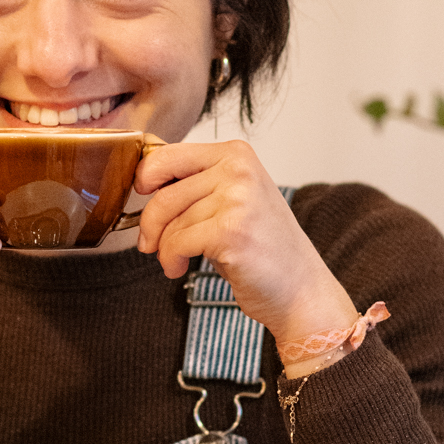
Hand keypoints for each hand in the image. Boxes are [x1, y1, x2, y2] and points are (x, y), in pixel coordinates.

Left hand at [133, 140, 357, 372]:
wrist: (301, 289)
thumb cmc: (264, 248)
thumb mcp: (233, 199)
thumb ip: (199, 182)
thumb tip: (146, 176)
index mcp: (237, 154)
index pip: (169, 154)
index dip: (146, 177)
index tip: (142, 194)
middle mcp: (239, 170)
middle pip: (164, 191)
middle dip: (150, 222)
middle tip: (149, 242)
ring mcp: (237, 200)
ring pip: (170, 220)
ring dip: (164, 247)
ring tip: (175, 260)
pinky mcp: (230, 232)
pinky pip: (176, 242)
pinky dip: (171, 260)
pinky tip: (179, 268)